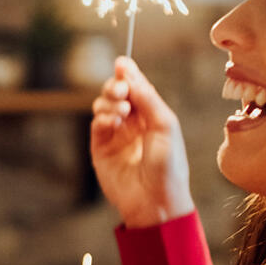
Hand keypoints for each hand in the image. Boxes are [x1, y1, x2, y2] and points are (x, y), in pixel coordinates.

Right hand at [90, 56, 192, 228]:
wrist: (156, 201)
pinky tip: (114, 120)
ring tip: (122, 108)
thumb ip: (147, 96)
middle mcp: (132, 123)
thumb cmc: (169, 166)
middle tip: (121, 88)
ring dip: (109, 100)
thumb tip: (127, 70)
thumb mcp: (165, 124)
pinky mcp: (100, 148)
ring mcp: (115, 135)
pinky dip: (103, 116)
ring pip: (103, 105)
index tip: (122, 63)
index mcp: (151, 116)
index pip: (136, 87)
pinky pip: (96, 123)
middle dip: (116, 85)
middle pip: (116, 92)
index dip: (128, 74)